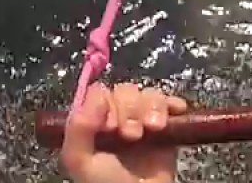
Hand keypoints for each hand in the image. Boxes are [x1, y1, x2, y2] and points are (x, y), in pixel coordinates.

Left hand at [60, 82, 187, 182]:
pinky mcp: (166, 127)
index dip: (107, 105)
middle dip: (130, 110)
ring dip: (152, 108)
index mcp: (94, 122)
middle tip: (132, 136)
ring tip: (154, 129)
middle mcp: (117, 118)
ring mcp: (142, 121)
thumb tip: (98, 94)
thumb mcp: (80, 160)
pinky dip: (172, 105)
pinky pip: (169, 102)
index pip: (100, 93)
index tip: (110, 127)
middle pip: (126, 91)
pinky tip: (173, 115)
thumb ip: (78, 127)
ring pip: (149, 94)